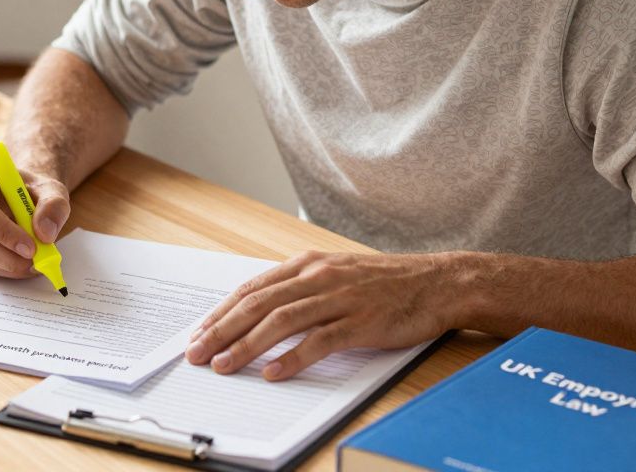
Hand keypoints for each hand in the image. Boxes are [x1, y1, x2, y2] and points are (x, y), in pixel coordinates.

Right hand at [0, 164, 70, 277]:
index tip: (31, 246)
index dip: (5, 232)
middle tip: (36, 261)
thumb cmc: (32, 191)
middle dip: (8, 256)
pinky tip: (21, 261)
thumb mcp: (52, 190)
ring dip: (9, 265)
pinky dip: (5, 269)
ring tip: (34, 261)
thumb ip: (54, 206)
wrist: (22, 197)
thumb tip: (45, 233)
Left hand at [184, 250, 454, 379]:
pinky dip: (293, 358)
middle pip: (258, 304)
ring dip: (247, 345)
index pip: (253, 288)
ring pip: (281, 321)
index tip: (200, 331)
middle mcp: (318, 276)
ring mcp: (340, 298)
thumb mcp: (335, 271)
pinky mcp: (361, 322)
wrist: (437, 282)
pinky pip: (320, 341)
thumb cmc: (385, 282)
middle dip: (222, 329)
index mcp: (307, 263)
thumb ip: (300, 286)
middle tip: (197, 352)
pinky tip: (273, 372)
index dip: (222, 311)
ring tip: (223, 365)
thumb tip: (260, 309)